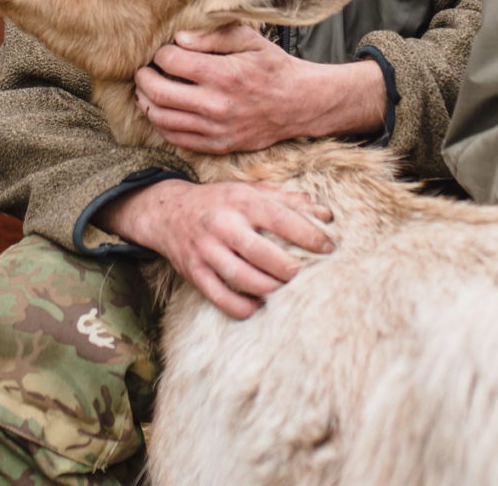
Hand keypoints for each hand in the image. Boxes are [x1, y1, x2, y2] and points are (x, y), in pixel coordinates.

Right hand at [98, 178, 333, 318]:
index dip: (308, 235)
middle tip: (307, 275)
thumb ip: (287, 199)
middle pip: (262, 253)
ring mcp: (206, 251)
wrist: (168, 212)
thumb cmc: (220, 201)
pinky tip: (260, 305)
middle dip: (289, 268)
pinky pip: (220, 298)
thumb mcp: (250, 190)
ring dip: (270, 289)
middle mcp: (223, 225)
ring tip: (287, 291)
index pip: (281, 219)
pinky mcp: (194, 273)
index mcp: (241, 201)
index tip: (329, 248)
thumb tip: (324, 214)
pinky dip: (243, 307)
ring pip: (242, 278)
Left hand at [134, 25, 385, 152]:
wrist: (300, 104)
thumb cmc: (274, 68)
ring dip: (146, 101)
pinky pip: (175, 138)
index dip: (161, 54)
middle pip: (157, 92)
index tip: (165, 52)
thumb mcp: (250, 40)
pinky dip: (161, 123)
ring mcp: (215, 129)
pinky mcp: (217, 145)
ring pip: (161, 118)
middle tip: (144, 71)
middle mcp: (216, 104)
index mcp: (224, 74)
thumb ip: (214, 36)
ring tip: (148, 90)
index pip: (171, 62)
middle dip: (144, 78)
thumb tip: (179, 39)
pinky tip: (162, 110)